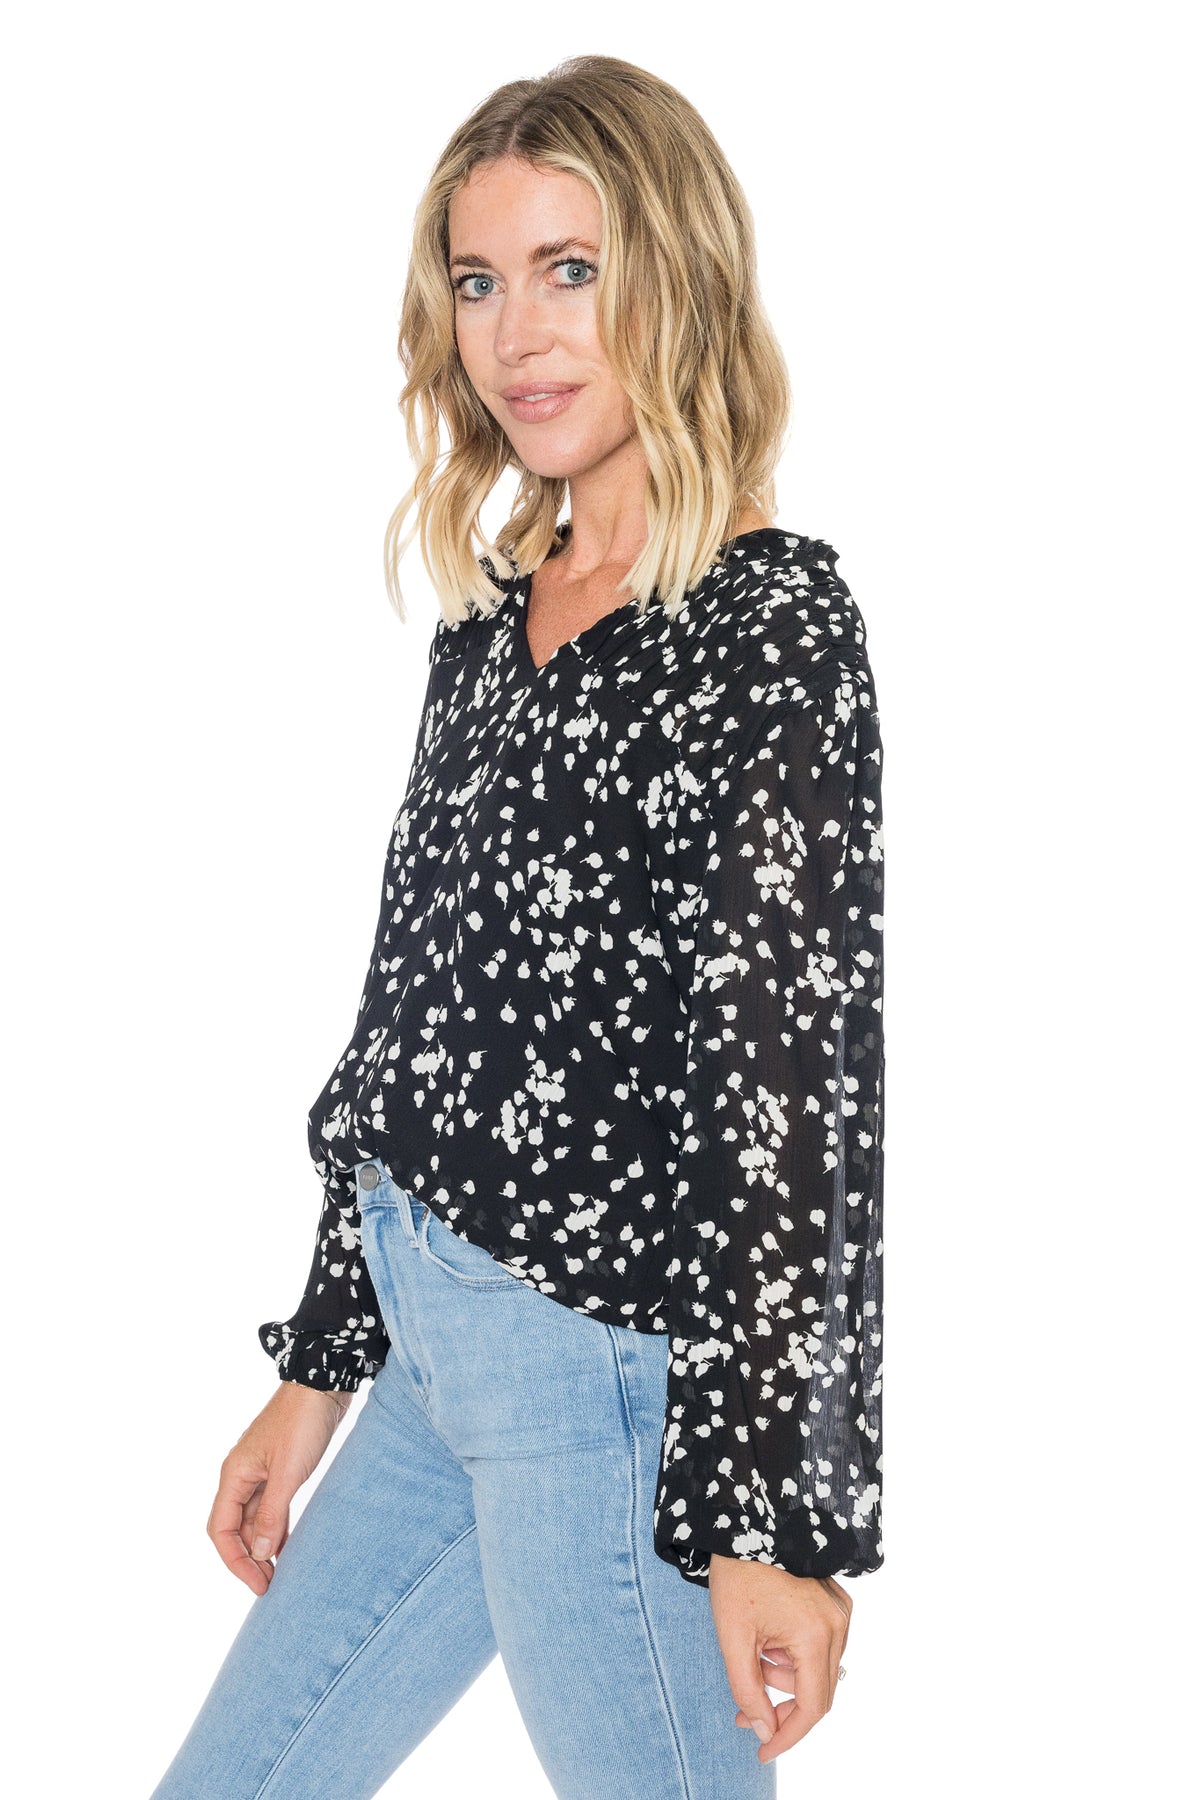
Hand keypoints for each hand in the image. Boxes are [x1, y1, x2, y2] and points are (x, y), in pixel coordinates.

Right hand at [206, 1381, 352, 1594]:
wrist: (322, 1384)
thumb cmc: (302, 1423)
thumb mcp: (288, 1473)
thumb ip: (271, 1515)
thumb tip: (258, 1554)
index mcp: (234, 1475)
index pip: (220, 1530)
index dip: (235, 1562)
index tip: (259, 1584)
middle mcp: (240, 1475)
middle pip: (233, 1528)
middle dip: (247, 1558)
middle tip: (271, 1584)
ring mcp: (259, 1471)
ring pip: (251, 1518)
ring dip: (261, 1545)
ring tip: (278, 1571)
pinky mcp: (279, 1468)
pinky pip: (269, 1506)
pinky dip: (275, 1527)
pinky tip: (287, 1544)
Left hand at [708, 1554, 851, 1763]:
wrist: (745, 1524)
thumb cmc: (737, 1575)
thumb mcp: (733, 1639)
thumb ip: (749, 1691)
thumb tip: (765, 1732)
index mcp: (816, 1634)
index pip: (813, 1707)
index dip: (788, 1735)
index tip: (763, 1751)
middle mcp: (838, 1624)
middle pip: (818, 1691)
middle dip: (781, 1707)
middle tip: (745, 1712)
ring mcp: (840, 1611)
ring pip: (818, 1670)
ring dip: (786, 1678)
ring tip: (754, 1658)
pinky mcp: (836, 1602)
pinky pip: (821, 1646)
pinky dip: (796, 1655)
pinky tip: (770, 1642)